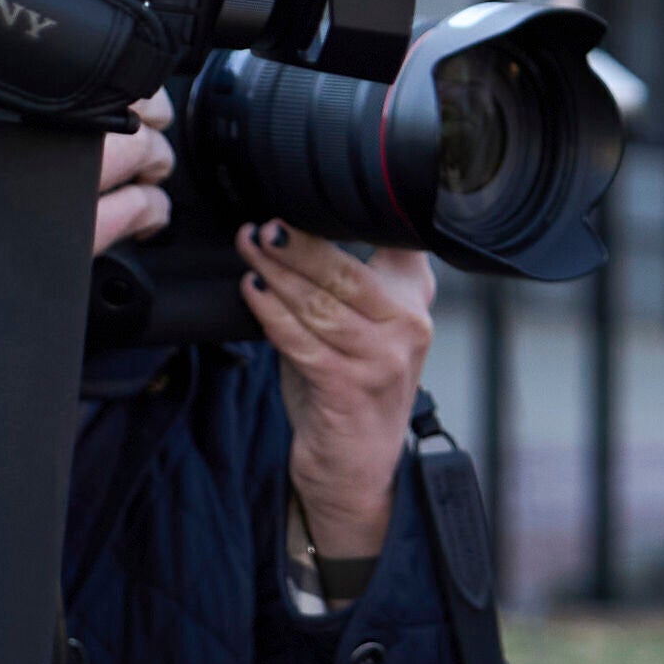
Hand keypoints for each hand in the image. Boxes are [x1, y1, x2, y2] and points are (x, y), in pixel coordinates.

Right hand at [0, 56, 177, 346]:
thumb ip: (20, 121)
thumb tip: (85, 108)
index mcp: (8, 111)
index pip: (91, 82)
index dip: (133, 94)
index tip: (147, 107)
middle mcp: (31, 136)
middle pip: (124, 114)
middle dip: (153, 133)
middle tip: (151, 152)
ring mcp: (54, 181)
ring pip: (139, 152)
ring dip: (157, 167)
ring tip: (149, 181)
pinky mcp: (74, 228)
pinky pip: (136, 206)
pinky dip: (152, 210)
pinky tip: (146, 217)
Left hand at [249, 228, 434, 567]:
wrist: (357, 469)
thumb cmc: (350, 393)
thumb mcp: (362, 330)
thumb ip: (343, 286)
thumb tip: (287, 233)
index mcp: (414, 305)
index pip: (397, 244)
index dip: (359, 215)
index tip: (311, 194)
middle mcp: (406, 329)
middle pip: (346, 272)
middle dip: (297, 245)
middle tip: (262, 226)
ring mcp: (380, 360)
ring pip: (318, 304)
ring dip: (275, 275)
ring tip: (248, 252)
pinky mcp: (348, 388)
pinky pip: (300, 340)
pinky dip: (271, 314)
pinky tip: (252, 293)